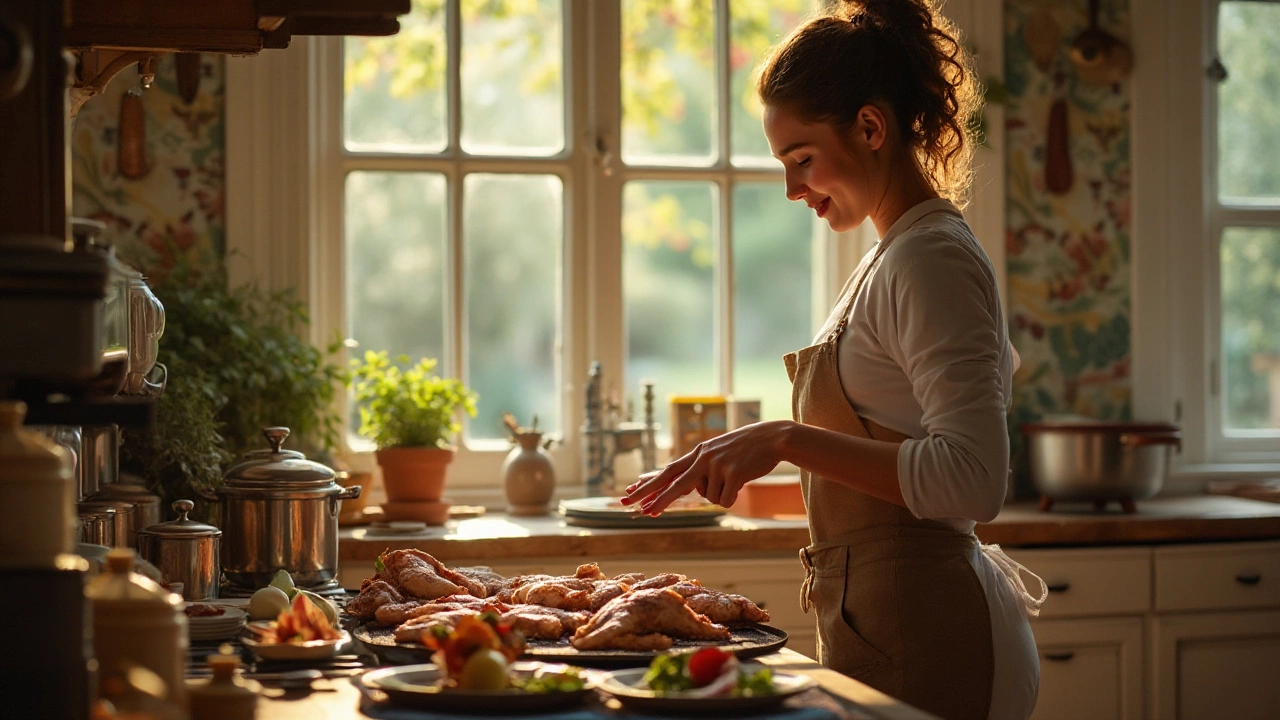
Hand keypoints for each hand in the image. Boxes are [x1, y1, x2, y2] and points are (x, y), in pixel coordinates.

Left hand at [619, 420, 790, 515]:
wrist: (772, 438)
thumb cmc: (745, 448)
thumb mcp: (718, 452)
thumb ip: (700, 467)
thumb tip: (685, 488)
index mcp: (697, 453)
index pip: (668, 471)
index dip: (649, 484)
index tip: (631, 493)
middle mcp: (703, 458)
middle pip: (675, 484)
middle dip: (657, 499)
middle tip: (641, 512)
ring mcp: (718, 465)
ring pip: (710, 498)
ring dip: (723, 494)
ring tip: (735, 478)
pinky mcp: (733, 473)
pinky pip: (726, 500)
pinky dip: (733, 497)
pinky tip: (742, 482)